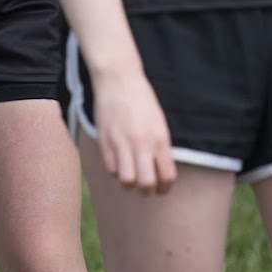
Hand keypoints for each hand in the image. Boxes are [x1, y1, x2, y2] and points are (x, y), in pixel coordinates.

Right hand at [92, 65, 175, 192]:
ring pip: (126, 181)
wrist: (118, 80)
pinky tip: (118, 162)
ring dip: (129, 183)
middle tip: (145, 187)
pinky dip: (115, 171)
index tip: (161, 189)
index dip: (164, 188)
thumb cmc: (142, 100)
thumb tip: (159, 171)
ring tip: (130, 175)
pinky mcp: (104, 141)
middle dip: (146, 191)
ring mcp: (121, 143)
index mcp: (159, 139)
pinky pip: (110, 169)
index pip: (166, 177)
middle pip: (146, 184)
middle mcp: (141, 144)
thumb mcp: (159, 123)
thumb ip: (160, 148)